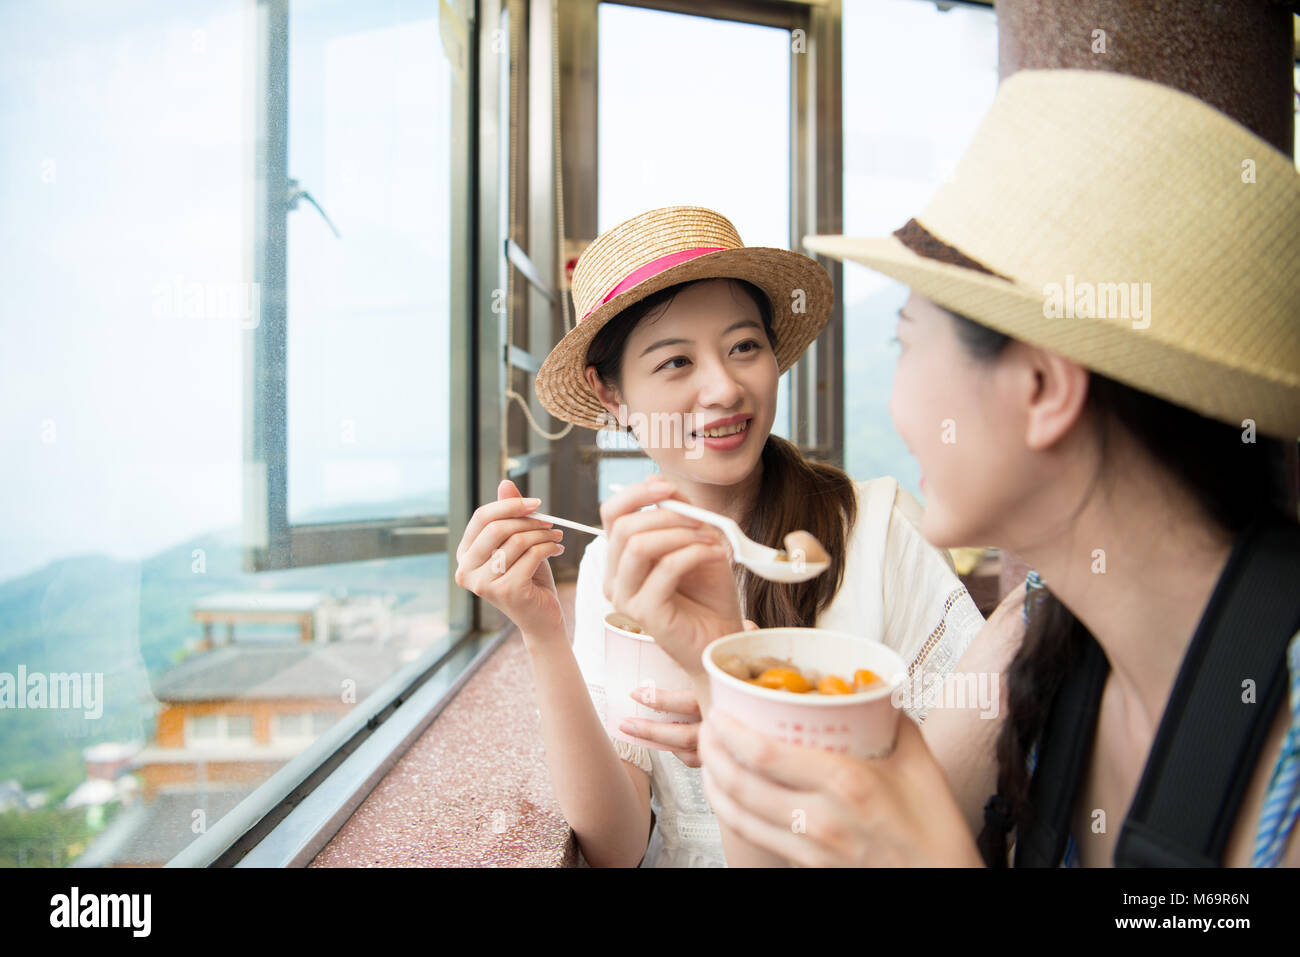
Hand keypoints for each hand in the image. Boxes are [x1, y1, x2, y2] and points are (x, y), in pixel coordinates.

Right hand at [454, 479, 566, 638]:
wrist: (542, 619)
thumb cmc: (528, 579)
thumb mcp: (517, 543)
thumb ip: (509, 515)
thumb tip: (505, 483)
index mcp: (465, 556)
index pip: (481, 519)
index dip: (509, 505)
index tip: (536, 502)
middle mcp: (467, 571)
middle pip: (497, 528)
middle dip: (529, 520)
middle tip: (551, 521)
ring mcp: (484, 584)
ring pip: (517, 541)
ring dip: (543, 534)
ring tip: (556, 536)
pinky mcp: (506, 591)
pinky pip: (531, 555)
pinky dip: (549, 547)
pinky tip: (557, 550)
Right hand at [600, 475, 744, 678]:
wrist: (723, 634)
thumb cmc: (707, 592)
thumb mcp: (694, 540)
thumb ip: (676, 512)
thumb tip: (657, 480)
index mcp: (620, 558)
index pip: (611, 514)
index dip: (636, 494)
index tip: (667, 488)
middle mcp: (614, 578)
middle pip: (623, 527)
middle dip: (667, 516)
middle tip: (701, 520)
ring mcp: (625, 598)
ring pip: (638, 546)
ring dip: (680, 534)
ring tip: (710, 539)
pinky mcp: (645, 614)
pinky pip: (666, 569)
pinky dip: (694, 553)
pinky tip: (717, 555)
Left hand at [620, 620, 757, 766]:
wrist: (789, 702)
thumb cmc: (771, 673)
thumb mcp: (758, 652)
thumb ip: (746, 637)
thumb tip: (745, 626)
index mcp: (726, 697)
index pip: (688, 704)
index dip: (661, 701)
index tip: (637, 693)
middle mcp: (726, 724)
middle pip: (684, 735)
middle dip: (651, 731)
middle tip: (626, 722)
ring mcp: (727, 742)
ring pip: (687, 749)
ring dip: (657, 743)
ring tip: (631, 732)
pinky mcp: (728, 752)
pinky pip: (699, 759)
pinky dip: (681, 754)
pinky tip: (666, 746)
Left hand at [698, 710, 984, 866]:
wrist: (943, 882)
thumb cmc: (935, 826)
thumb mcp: (918, 761)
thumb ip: (887, 718)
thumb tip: (865, 688)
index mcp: (847, 782)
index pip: (766, 754)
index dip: (730, 732)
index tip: (719, 710)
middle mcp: (820, 817)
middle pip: (742, 782)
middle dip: (712, 751)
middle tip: (706, 725)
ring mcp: (810, 846)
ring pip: (739, 812)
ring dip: (713, 781)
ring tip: (708, 755)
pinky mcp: (807, 865)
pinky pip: (754, 835)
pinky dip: (729, 811)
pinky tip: (725, 793)